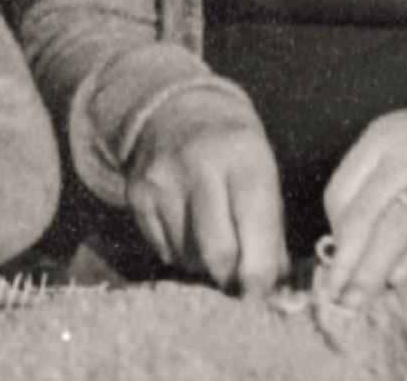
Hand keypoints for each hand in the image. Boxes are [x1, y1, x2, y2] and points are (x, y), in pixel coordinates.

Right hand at [124, 88, 287, 293]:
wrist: (176, 111)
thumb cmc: (234, 154)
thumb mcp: (263, 175)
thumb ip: (270, 232)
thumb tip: (270, 289)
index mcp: (245, 156)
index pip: (255, 229)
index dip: (260, 275)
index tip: (261, 294)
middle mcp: (199, 164)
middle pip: (217, 251)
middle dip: (230, 277)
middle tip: (237, 281)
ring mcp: (162, 178)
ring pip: (187, 256)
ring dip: (204, 264)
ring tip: (211, 242)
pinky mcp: (135, 193)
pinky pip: (162, 249)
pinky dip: (179, 252)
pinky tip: (187, 228)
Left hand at [319, 83, 406, 305]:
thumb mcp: (393, 138)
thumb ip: (367, 176)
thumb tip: (340, 234)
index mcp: (381, 138)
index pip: (341, 191)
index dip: (333, 229)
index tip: (333, 253)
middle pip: (364, 217)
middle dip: (344, 261)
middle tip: (333, 295)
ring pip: (397, 229)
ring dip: (372, 268)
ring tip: (356, 298)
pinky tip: (396, 279)